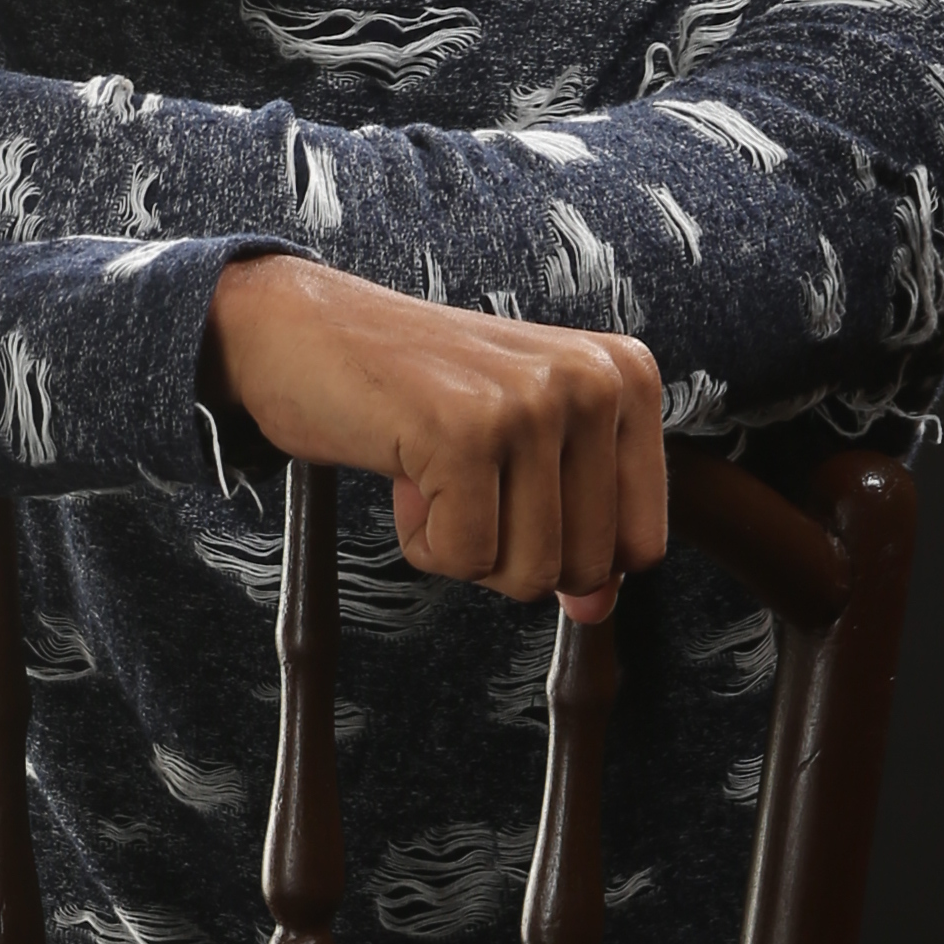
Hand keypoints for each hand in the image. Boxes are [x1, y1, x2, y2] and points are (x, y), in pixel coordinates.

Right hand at [203, 254, 666, 614]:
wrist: (303, 332)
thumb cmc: (418, 397)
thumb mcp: (524, 456)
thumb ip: (579, 531)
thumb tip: (596, 611)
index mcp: (628, 378)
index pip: (640, 546)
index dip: (563, 549)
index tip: (509, 481)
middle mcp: (596, 380)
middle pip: (588, 568)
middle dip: (510, 551)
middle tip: (462, 474)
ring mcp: (533, 403)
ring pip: (528, 573)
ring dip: (462, 546)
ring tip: (433, 469)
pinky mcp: (467, 431)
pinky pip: (464, 560)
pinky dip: (422, 541)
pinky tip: (404, 473)